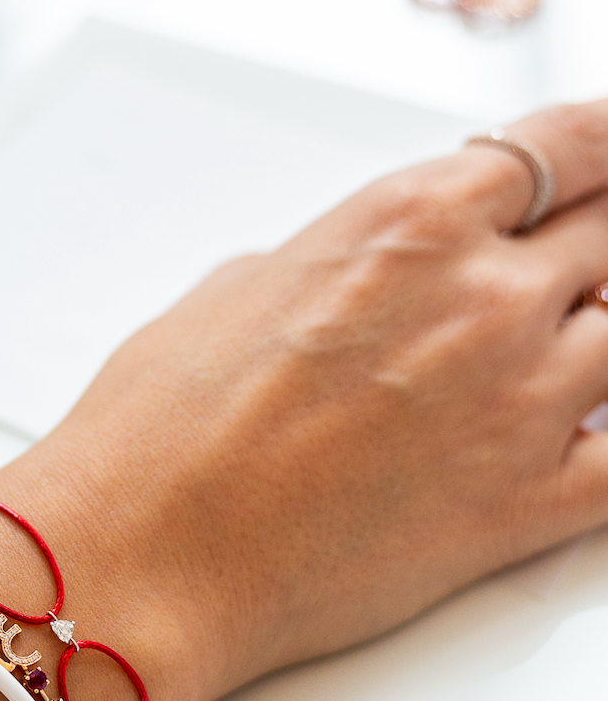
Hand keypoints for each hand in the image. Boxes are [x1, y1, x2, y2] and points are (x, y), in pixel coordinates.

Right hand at [0, 98, 607, 700]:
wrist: (139, 556)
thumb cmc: (154, 437)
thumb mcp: (230, 297)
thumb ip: (327, 270)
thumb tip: (354, 284)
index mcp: (408, 221)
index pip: (575, 144)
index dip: (599, 159)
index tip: (595, 183)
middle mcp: (482, 299)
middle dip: (595, 258)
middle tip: (561, 289)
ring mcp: (518, 403)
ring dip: (599, 349)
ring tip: (547, 376)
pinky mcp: (524, 509)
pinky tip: (585, 446)